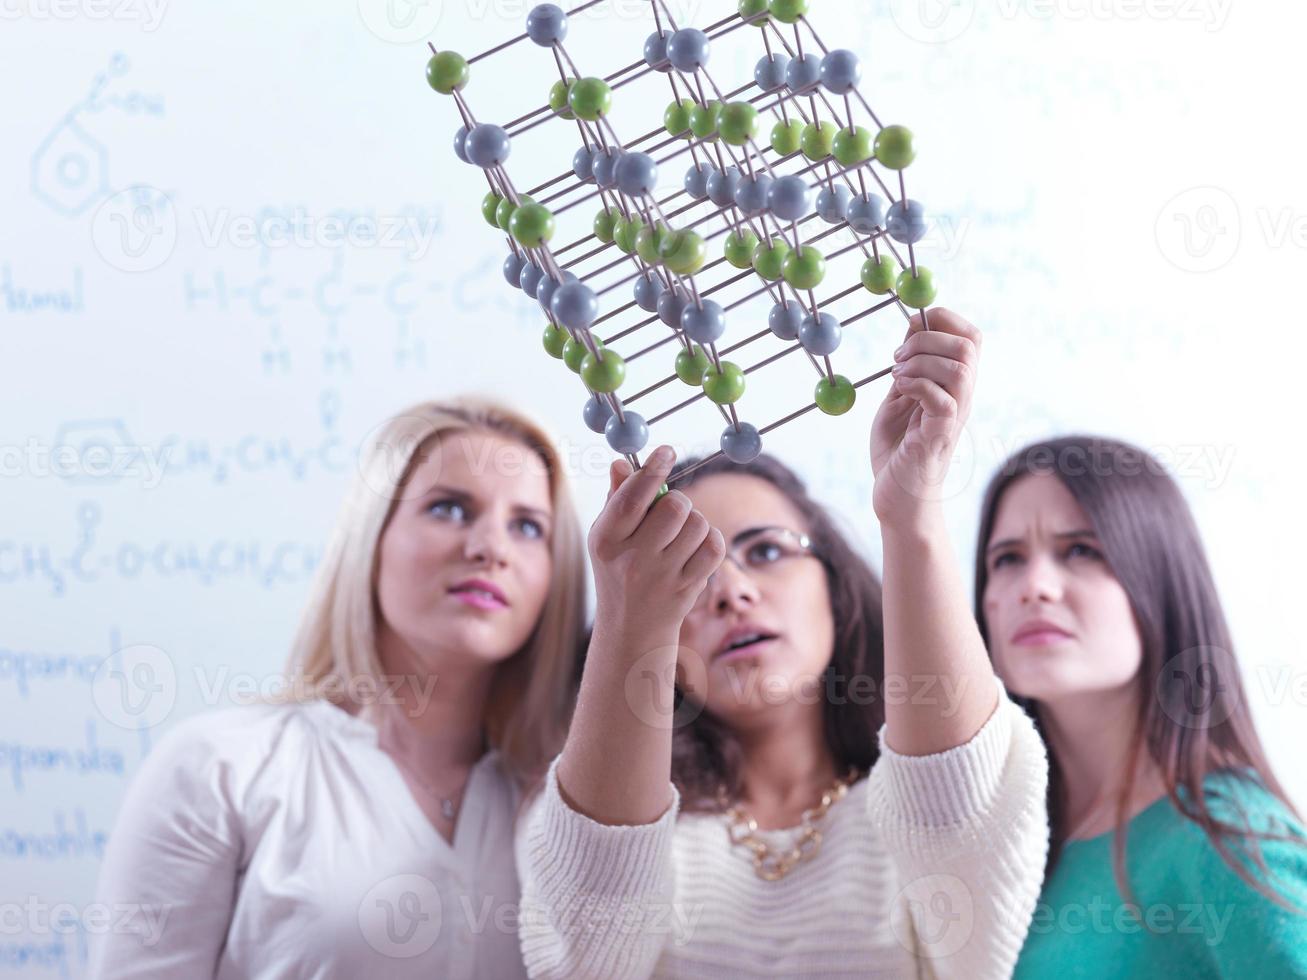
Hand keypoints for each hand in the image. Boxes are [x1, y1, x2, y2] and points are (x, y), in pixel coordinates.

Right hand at [588, 445, 725, 643]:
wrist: (631, 628)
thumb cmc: (618, 569)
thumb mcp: (607, 536)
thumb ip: (617, 498)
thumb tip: (622, 463)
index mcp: (606, 541)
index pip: (632, 497)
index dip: (652, 470)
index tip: (666, 451)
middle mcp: (632, 559)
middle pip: (674, 506)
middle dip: (678, 501)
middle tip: (672, 510)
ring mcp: (662, 576)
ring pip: (698, 524)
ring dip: (694, 522)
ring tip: (679, 536)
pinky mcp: (687, 587)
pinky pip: (713, 546)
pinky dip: (709, 541)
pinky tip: (693, 549)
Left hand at [870, 308, 980, 524]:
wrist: (896, 499)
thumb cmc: (898, 452)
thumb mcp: (899, 398)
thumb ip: (910, 367)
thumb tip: (913, 327)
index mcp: (954, 386)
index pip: (971, 337)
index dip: (944, 319)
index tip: (911, 324)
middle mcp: (961, 399)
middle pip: (969, 346)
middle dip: (928, 338)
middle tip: (898, 356)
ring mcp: (953, 418)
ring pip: (960, 369)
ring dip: (921, 362)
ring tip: (896, 374)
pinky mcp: (938, 437)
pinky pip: (942, 400)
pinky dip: (916, 384)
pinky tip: (898, 390)